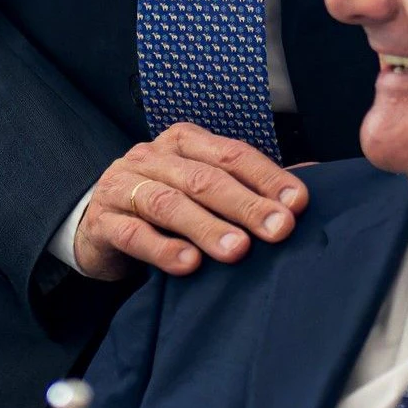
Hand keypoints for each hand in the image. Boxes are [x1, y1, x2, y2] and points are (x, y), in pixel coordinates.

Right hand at [71, 124, 307, 282]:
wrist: (99, 225)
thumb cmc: (163, 206)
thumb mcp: (200, 188)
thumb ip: (247, 186)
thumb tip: (308, 186)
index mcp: (183, 142)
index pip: (231, 154)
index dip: (266, 177)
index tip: (297, 204)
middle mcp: (152, 157)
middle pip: (203, 178)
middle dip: (245, 205)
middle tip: (279, 230)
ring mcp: (123, 187)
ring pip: (168, 203)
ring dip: (206, 227)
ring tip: (238, 250)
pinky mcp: (103, 222)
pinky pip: (133, 234)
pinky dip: (162, 249)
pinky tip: (188, 265)